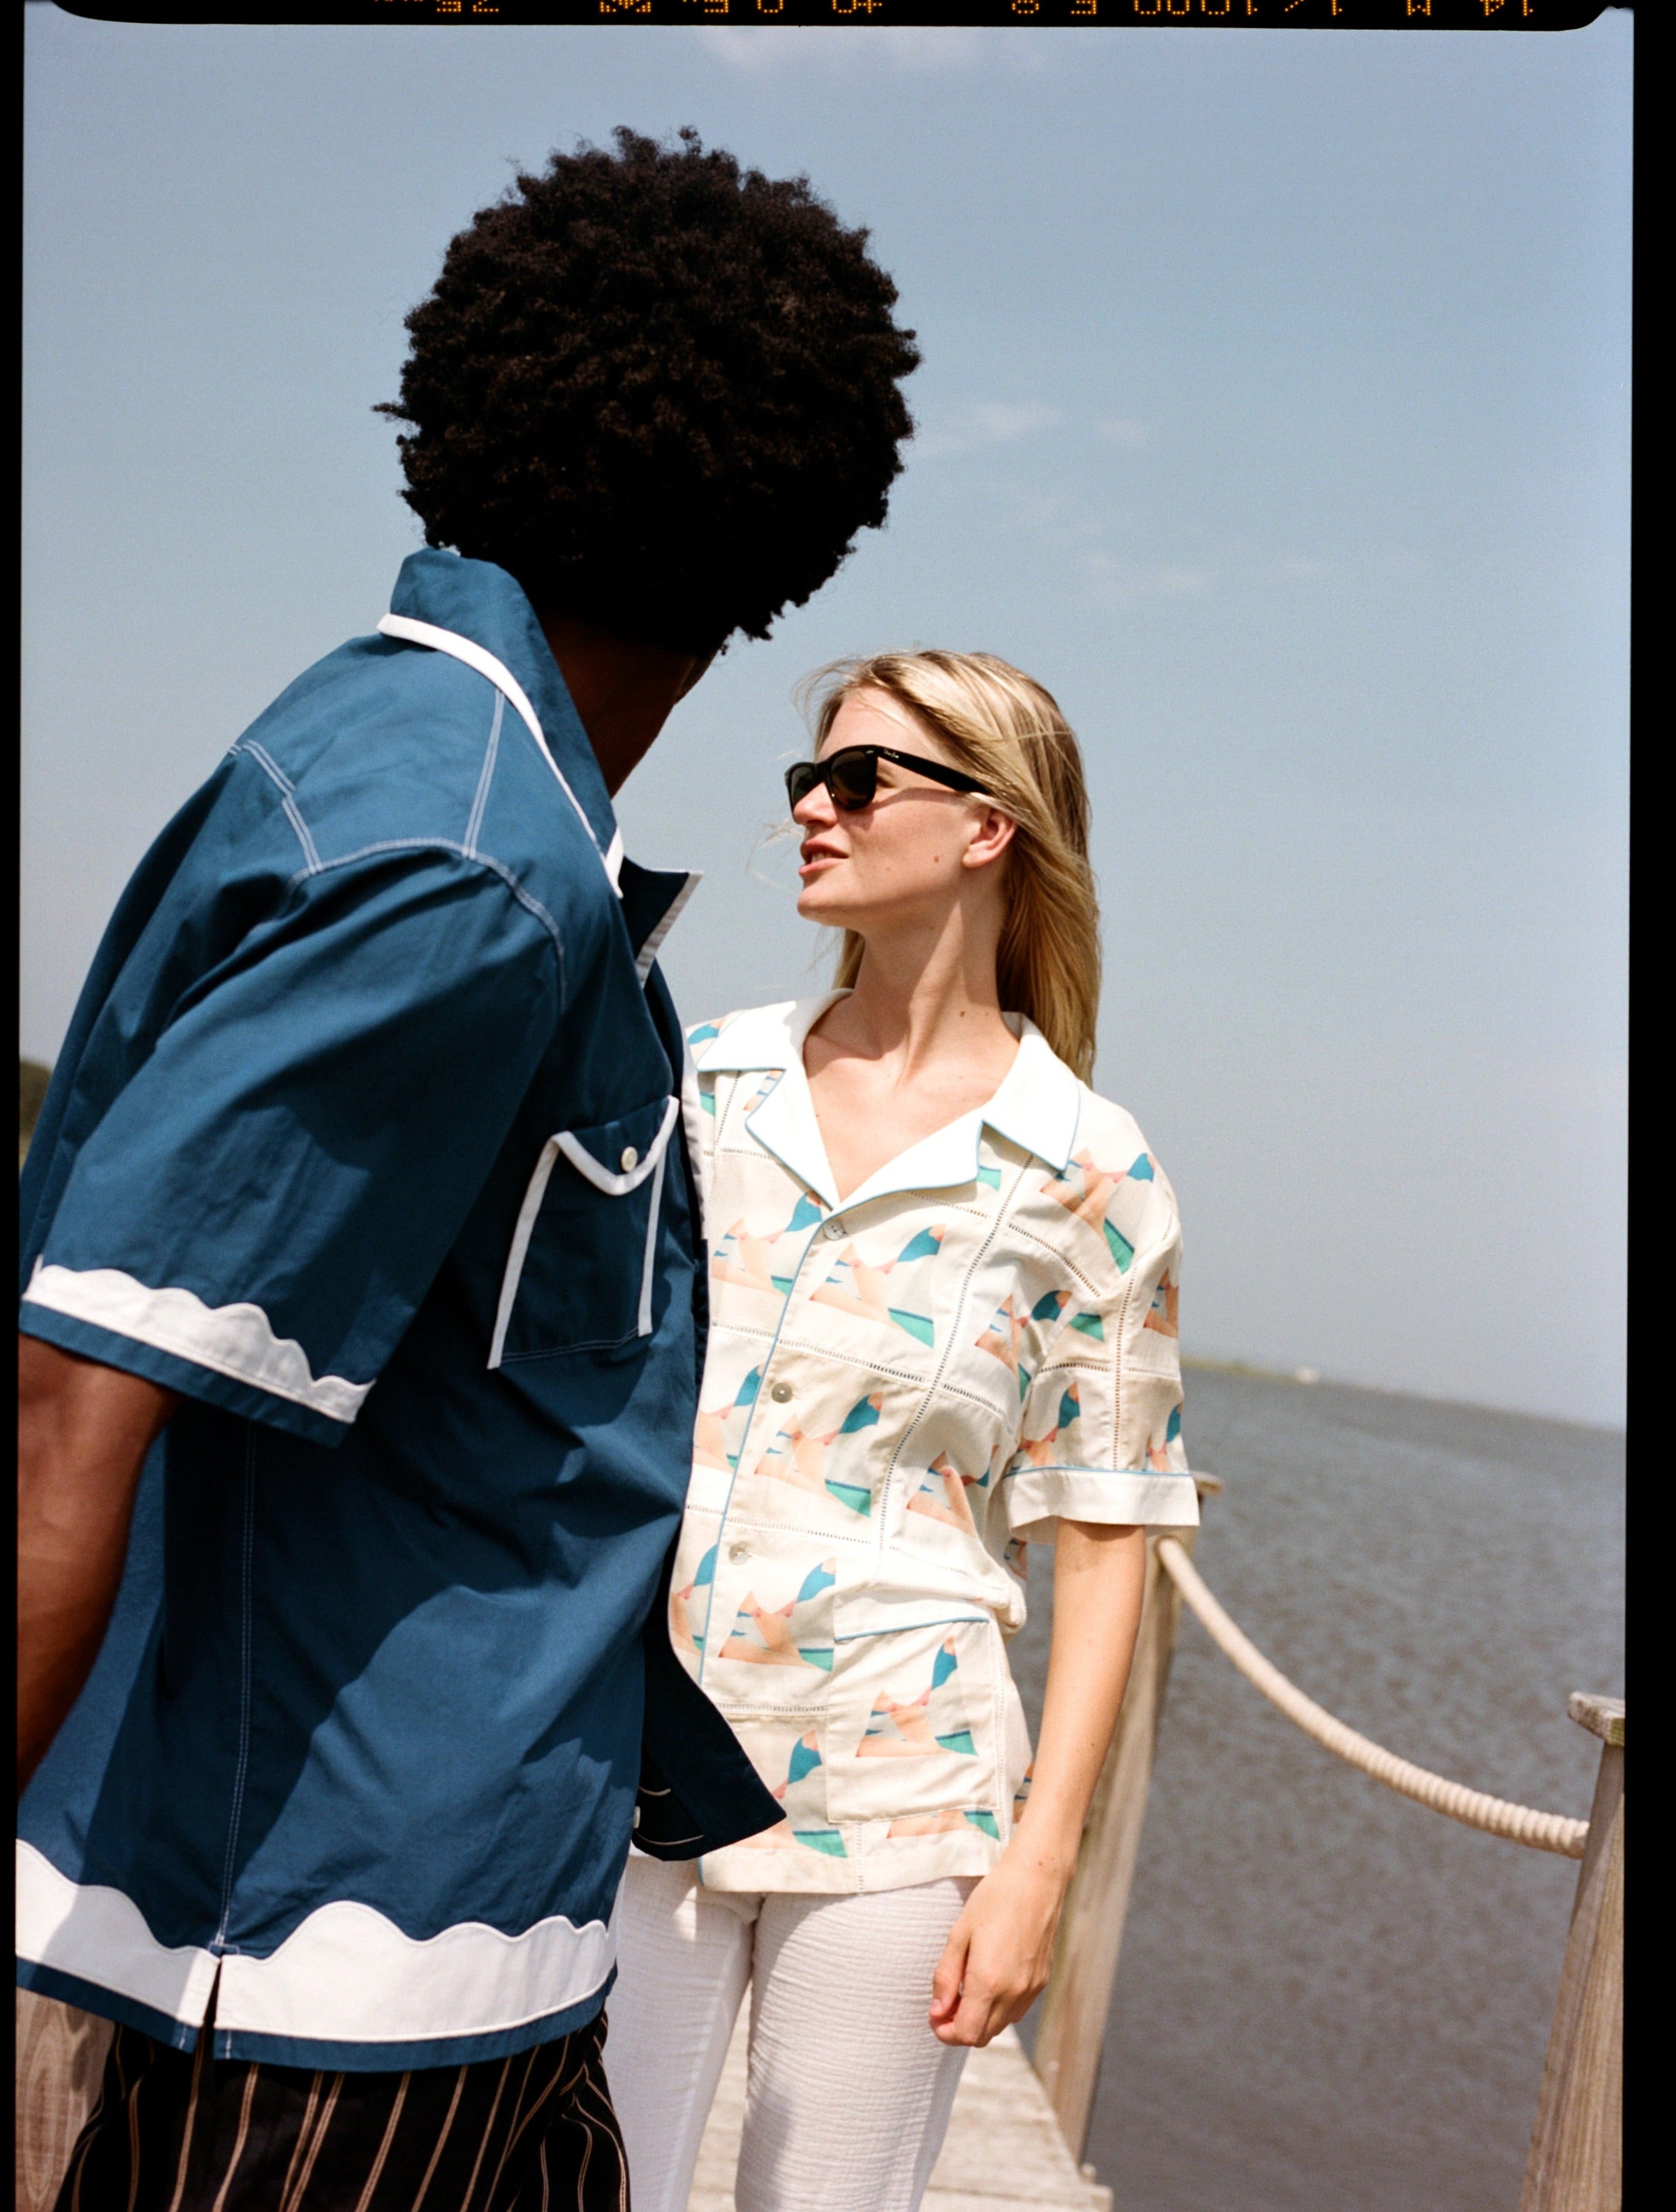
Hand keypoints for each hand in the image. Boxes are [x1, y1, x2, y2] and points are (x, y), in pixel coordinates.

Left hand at [928, 1851, 1067, 2048]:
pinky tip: (989, 1981)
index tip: (934, 2016)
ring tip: (965, 1989)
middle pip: (982, 2036)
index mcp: (989, 1981)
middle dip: (959, 2028)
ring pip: (1000, 2025)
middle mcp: (1013, 1993)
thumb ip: (946, 1977)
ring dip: (979, 2019)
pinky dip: (998, 2008)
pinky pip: (1016, 2010)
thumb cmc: (994, 1900)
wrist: (1036, 1879)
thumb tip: (936, 2012)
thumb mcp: (959, 1933)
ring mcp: (1031, 1989)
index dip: (945, 2032)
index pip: (966, 2033)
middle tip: (945, 2004)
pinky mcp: (1041, 1981)